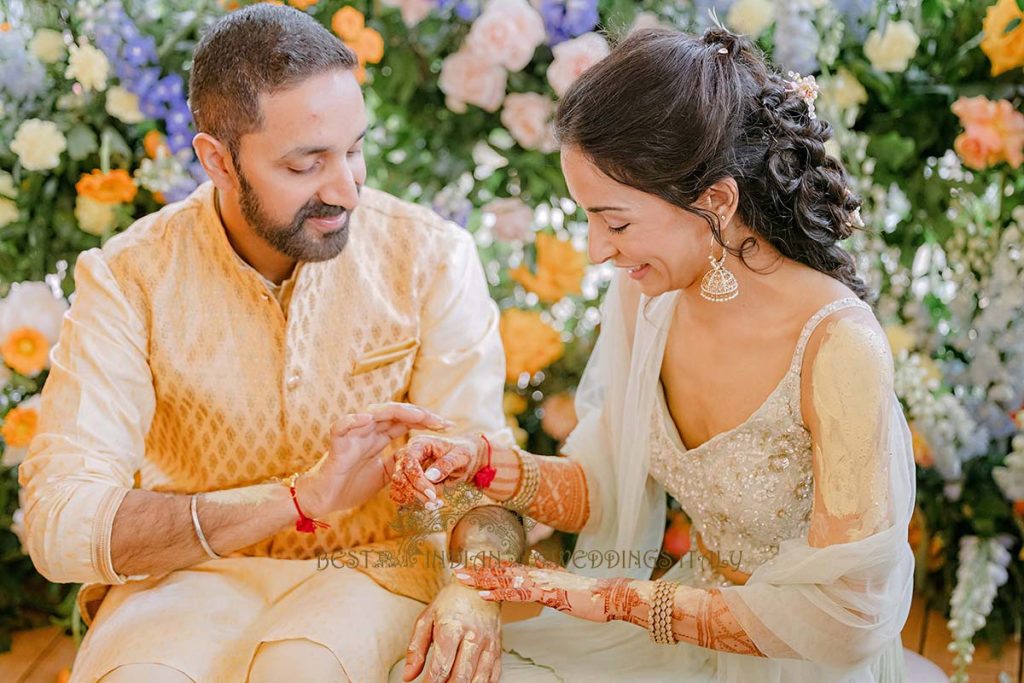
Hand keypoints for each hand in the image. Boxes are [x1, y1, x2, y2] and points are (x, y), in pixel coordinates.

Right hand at [299, 403, 453, 516]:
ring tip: (416, 415)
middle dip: (419, 414)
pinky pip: (342, 426)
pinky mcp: (336, 444)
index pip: (405, 421)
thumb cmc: (351, 485)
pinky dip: (353, 420)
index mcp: (378, 437)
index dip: (426, 421)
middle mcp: (367, 431)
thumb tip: (422, 460)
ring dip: (395, 411)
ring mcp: (352, 435)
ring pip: (373, 412)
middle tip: (441, 421)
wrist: (325, 500)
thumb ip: (399, 463)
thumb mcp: (385, 475)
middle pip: (394, 413)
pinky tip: (367, 419)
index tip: (448, 426)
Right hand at [390, 434, 489, 506]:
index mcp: (420, 444)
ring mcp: (404, 467)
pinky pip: (400, 493)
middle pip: (400, 475)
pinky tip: (429, 503)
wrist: (464, 458)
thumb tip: (430, 476)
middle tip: (434, 502)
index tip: (432, 494)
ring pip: (398, 486)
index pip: (409, 460)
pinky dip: (412, 502)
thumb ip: (447, 464)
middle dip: (416, 492)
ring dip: (414, 499)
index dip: (417, 479)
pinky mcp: (406, 479)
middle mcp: (408, 454)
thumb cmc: (463, 453)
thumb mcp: (461, 456)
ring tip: (434, 504)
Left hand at [402, 581, 502, 682]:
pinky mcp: (498, 649)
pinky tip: (469, 682)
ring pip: (478, 680)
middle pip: (461, 677)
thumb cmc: (451, 601)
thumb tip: (409, 674)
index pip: (441, 667)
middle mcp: (473, 637)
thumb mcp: (427, 619)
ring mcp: (488, 644)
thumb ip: (416, 648)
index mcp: (452, 628)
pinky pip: (493, 676)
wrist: (478, 585)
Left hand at [452, 552, 645, 624]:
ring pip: (505, 579)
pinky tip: (483, 594)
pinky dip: (499, 593)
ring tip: (463, 579)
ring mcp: (540, 582)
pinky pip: (517, 593)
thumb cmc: (586, 591)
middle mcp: (536, 573)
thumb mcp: (562, 577)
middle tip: (457, 571)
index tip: (469, 567)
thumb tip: (535, 557)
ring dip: (482, 579)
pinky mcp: (546, 594)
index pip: (508, 568)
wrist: (606, 595)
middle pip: (502, 570)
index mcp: (539, 571)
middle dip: (479, 571)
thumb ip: (547, 567)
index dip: (488, 567)